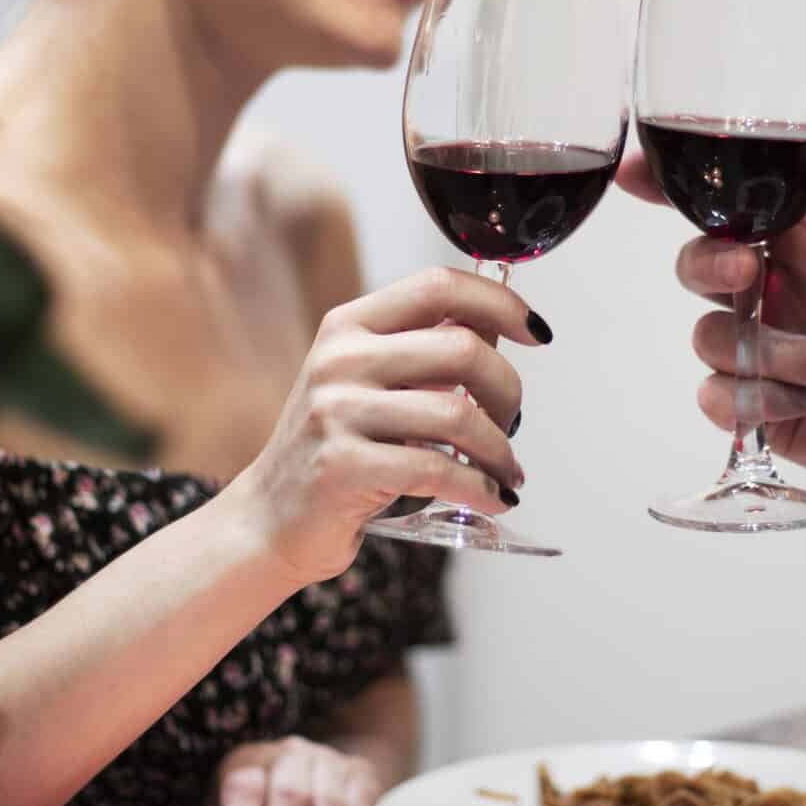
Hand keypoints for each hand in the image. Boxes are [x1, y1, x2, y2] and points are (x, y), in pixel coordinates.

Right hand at [225, 267, 539, 585]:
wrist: (270, 518)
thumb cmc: (334, 449)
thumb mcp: (366, 384)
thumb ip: (423, 353)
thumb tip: (499, 329)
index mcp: (349, 326)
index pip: (438, 287)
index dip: (500, 304)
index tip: (536, 332)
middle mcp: (340, 360)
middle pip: (461, 349)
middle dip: (508, 390)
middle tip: (514, 421)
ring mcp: (337, 412)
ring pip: (458, 414)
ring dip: (500, 449)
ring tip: (507, 470)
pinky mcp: (344, 466)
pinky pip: (439, 470)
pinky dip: (481, 487)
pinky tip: (492, 497)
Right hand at [617, 149, 805, 554]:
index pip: (739, 209)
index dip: (680, 192)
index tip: (636, 176)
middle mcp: (783, 297)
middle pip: (699, 268)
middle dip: (709, 266)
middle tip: (747, 272)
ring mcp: (773, 357)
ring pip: (710, 338)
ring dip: (772, 351)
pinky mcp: (772, 415)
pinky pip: (723, 401)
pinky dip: (761, 400)